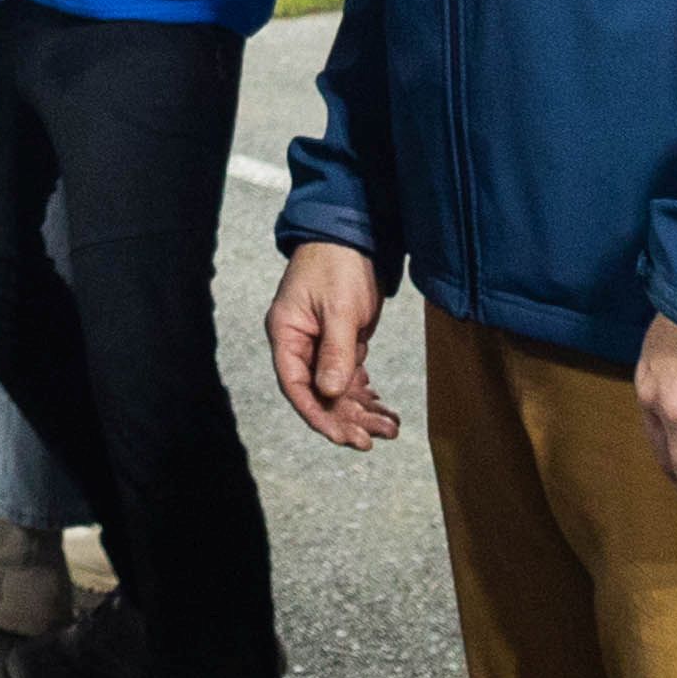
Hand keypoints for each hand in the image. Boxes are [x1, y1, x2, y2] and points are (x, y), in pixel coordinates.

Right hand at [268, 241, 399, 446]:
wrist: (353, 237)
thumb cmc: (337, 265)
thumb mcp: (339, 309)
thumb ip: (334, 352)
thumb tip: (328, 393)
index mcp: (286, 334)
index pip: (294, 385)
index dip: (316, 414)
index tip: (341, 437)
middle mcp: (299, 345)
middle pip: (317, 394)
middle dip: (343, 418)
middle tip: (369, 441)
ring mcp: (320, 346)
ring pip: (336, 390)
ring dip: (360, 411)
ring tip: (389, 427)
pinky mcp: (340, 344)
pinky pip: (349, 378)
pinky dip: (365, 395)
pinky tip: (383, 409)